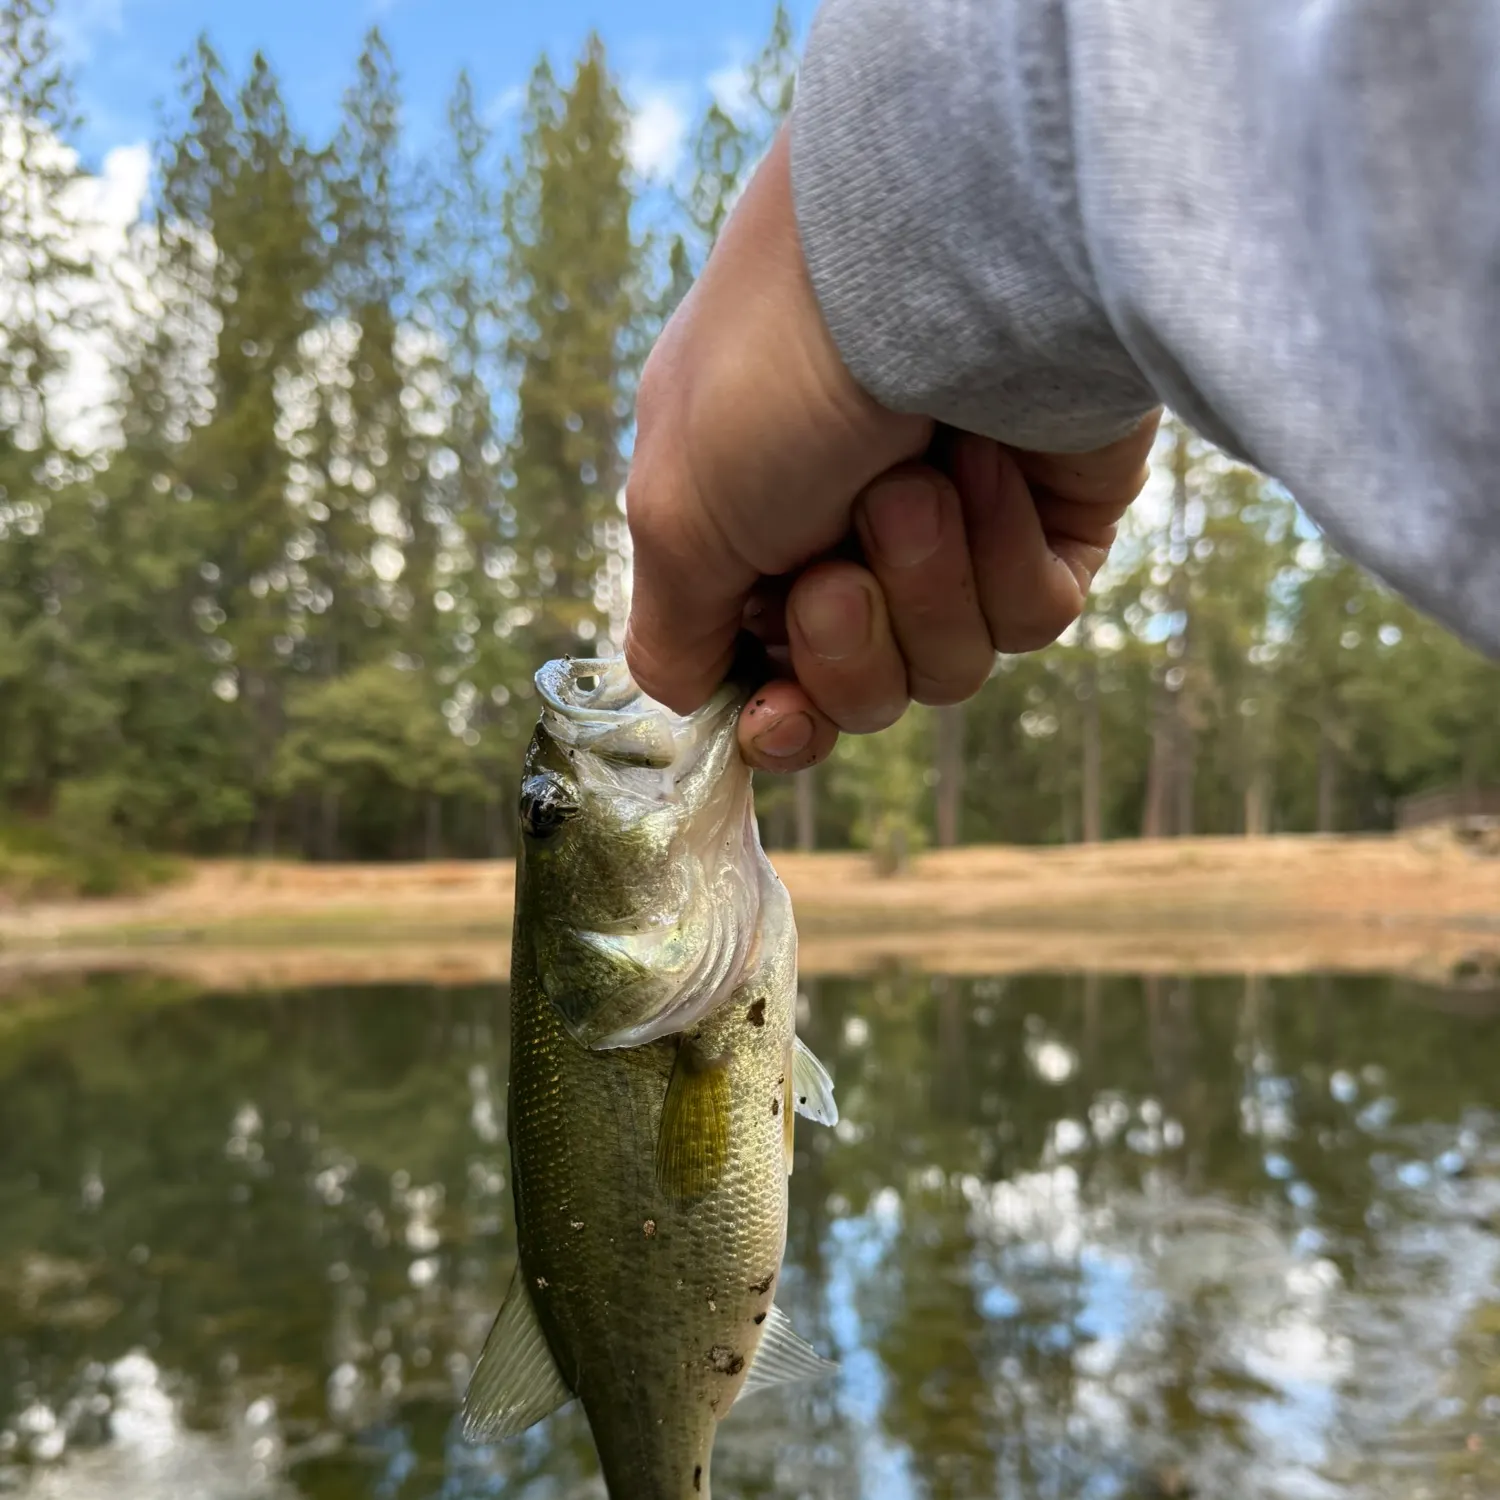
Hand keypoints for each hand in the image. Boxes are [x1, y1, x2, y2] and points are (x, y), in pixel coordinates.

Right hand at [624, 124, 1159, 771]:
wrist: (939, 253)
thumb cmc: (778, 369)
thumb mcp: (676, 509)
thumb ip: (670, 628)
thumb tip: (683, 698)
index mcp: (756, 531)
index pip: (776, 676)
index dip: (783, 718)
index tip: (777, 718)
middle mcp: (855, 536)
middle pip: (866, 694)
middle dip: (848, 644)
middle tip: (838, 570)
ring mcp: (960, 531)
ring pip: (949, 668)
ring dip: (924, 585)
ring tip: (918, 479)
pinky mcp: (1054, 522)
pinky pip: (1032, 617)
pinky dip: (1004, 555)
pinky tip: (991, 466)